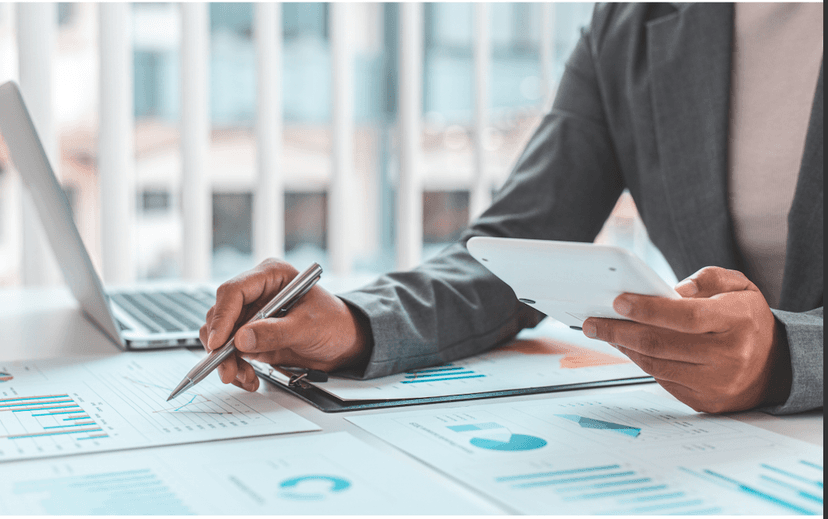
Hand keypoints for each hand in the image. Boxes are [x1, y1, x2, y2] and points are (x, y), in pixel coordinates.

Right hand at [200, 259, 371, 391]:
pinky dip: (235, 367)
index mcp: (271, 275)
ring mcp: (252, 315)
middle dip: (220, 346)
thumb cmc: (334, 323)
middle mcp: (257, 292)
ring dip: (227, 360)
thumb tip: (241, 339)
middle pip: (221, 315)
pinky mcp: (251, 336)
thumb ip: (275, 333)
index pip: (234, 291)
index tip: (218, 342)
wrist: (344, 342)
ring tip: (244, 378)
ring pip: (221, 336)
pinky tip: (249, 379)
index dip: (222, 317)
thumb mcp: (308, 327)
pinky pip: (231, 351)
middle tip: (227, 370)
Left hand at [582, 266, 791, 412]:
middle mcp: (729, 356)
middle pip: (661, 344)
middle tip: (592, 321)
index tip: (618, 301)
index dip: (648, 309)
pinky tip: (626, 347)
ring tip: (603, 332)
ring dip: (623, 347)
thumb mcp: (739, 286)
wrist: (774, 366)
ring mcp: (716, 383)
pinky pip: (662, 380)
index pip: (685, 316)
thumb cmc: (747, 320)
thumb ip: (707, 278)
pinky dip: (640, 362)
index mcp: (737, 322)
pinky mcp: (704, 401)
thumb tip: (673, 290)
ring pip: (656, 364)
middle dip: (619, 331)